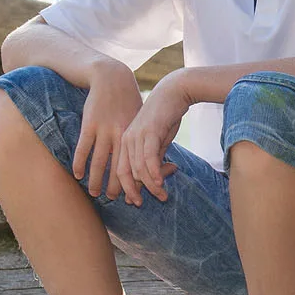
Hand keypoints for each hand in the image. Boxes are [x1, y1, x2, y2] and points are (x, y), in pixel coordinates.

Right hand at [71, 61, 142, 202]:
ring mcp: (104, 129)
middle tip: (112, 201)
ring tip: (94, 193)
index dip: (135, 184)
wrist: (112, 78)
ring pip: (99, 161)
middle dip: (115, 187)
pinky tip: (77, 175)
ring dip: (96, 180)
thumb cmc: (130, 101)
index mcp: (136, 135)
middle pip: (118, 168)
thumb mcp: (142, 119)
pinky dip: (80, 163)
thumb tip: (158, 164)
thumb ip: (147, 140)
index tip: (133, 199)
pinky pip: (83, 148)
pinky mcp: (89, 124)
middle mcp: (121, 135)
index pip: (136, 166)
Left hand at [115, 72, 188, 204]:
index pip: (121, 171)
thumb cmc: (165, 116)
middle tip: (146, 203)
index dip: (126, 188)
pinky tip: (159, 183)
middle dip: (134, 191)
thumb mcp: (158, 141)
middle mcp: (126, 139)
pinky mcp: (149, 131)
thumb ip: (155, 159)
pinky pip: (149, 157)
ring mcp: (136, 135)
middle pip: (125, 173)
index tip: (135, 202)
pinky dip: (153, 173)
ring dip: (151, 185)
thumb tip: (156, 180)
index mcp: (125, 141)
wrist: (173, 92)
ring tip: (162, 195)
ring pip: (138, 168)